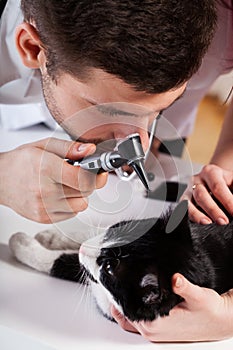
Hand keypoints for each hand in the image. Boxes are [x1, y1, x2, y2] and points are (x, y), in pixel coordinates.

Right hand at [0, 137, 107, 222]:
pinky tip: (59, 194)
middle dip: (87, 182)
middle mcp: (45, 191)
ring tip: (66, 184)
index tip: (98, 170)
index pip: (83, 179)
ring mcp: (44, 208)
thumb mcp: (44, 145)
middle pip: (86, 193)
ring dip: (80, 195)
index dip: (96, 174)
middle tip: (78, 174)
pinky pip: (71, 214)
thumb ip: (70, 147)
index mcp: (46, 169)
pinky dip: (71, 204)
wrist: (0, 180)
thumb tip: (90, 150)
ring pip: (81, 205)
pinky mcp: (44, 218)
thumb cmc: (21, 161)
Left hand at [111, 273, 232, 341]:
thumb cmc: (210, 312)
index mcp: (156, 325)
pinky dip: (134, 312)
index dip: (117, 299)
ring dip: (125, 308)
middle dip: (118, 302)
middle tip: (116, 284)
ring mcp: (157, 333)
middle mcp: (154, 332)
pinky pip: (140, 322)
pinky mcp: (162, 330)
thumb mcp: (198, 296)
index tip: (113, 285)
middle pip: (124, 318)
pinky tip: (138, 300)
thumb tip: (175, 279)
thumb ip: (184, 287)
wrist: (221, 320)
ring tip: (124, 290)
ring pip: (131, 321)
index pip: (126, 313)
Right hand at [181, 164, 232, 224]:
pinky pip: (182, 209)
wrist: (218, 180)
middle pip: (202, 195)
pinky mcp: (183, 200)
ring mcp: (188, 190)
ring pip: (188, 202)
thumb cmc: (227, 182)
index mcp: (211, 172)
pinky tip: (196, 223)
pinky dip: (189, 216)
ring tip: (207, 223)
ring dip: (197, 214)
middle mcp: (197, 180)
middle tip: (223, 221)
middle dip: (213, 210)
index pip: (218, 187)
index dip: (227, 201)